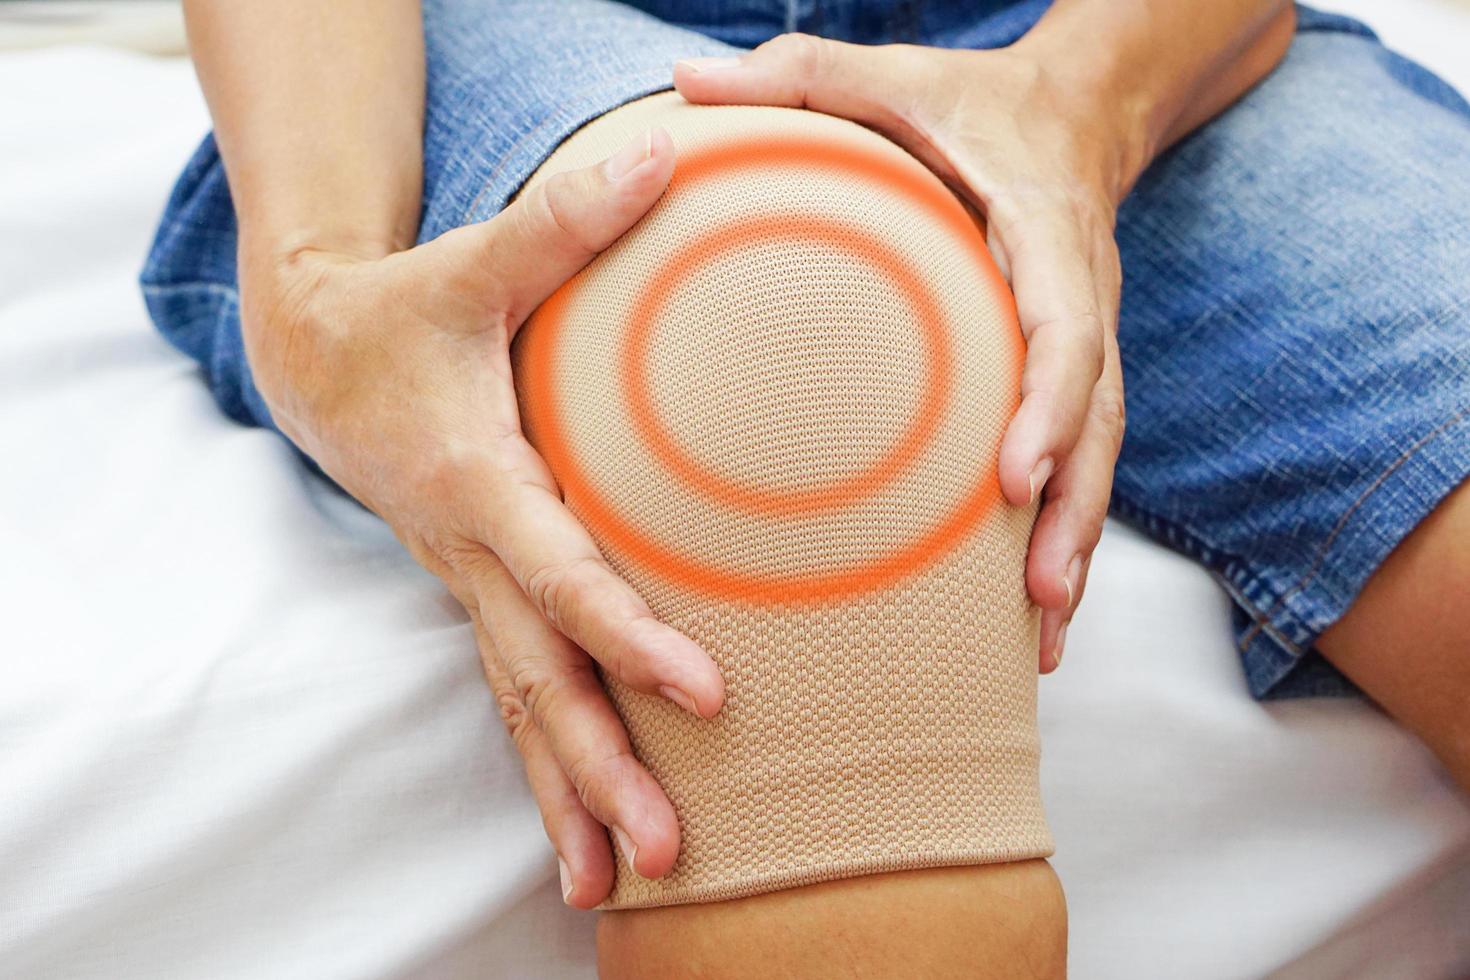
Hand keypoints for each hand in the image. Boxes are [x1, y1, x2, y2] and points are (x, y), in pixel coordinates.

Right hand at [238, 130, 722, 906]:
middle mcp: (470, 553)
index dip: (625, 631)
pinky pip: (512, 693)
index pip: (558, 571)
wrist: (317, 357)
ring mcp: (468, 585)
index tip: (703, 692)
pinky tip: (580, 840)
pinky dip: (544, 769)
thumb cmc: (405, 311)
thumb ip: (564, 222)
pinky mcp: (476, 594)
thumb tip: (662, 157)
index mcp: (478, 480)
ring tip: (618, 885)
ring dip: (568, 796)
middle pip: (537, 676)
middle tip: (666, 851)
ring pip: (519, 705)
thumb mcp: (474, 260)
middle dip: (599, 767)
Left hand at [676, 39, 1132, 671]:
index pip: (1065, 328)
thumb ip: (796, 76)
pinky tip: (1039, 613)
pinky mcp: (1067, 376)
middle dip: (1074, 509)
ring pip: (1098, 455)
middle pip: (1099, 418)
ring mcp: (1083, 343)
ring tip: (1046, 632)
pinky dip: (1063, 533)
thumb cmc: (966, 103)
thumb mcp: (886, 75)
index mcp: (1042, 237)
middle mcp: (1078, 300)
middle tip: (1038, 593)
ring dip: (1076, 543)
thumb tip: (682, 83)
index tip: (1013, 479)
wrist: (1070, 112)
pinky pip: (1077, 459)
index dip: (1049, 405)